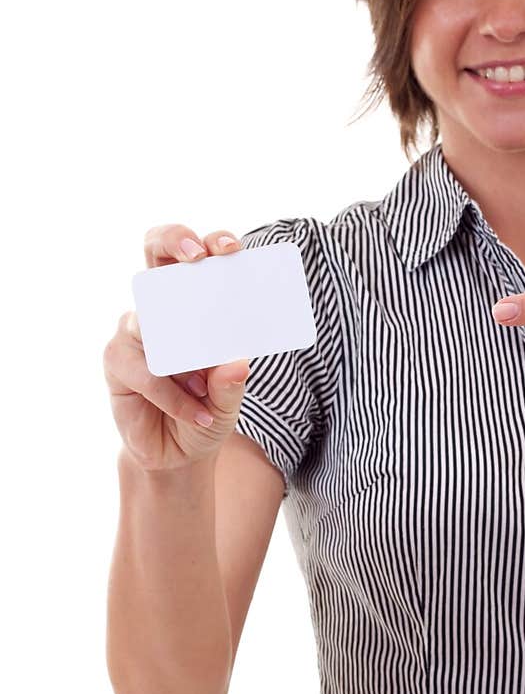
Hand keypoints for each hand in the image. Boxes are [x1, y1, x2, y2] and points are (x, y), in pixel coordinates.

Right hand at [104, 225, 251, 472]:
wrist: (178, 453)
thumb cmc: (207, 410)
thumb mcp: (229, 400)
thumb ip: (232, 382)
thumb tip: (237, 362)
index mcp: (194, 303)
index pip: (195, 256)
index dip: (207, 242)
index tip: (229, 249)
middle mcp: (161, 307)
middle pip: (155, 250)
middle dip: (175, 240)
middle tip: (198, 257)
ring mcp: (135, 330)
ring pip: (148, 319)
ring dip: (181, 352)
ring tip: (203, 385)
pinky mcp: (116, 360)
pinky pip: (145, 371)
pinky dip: (173, 395)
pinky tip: (196, 413)